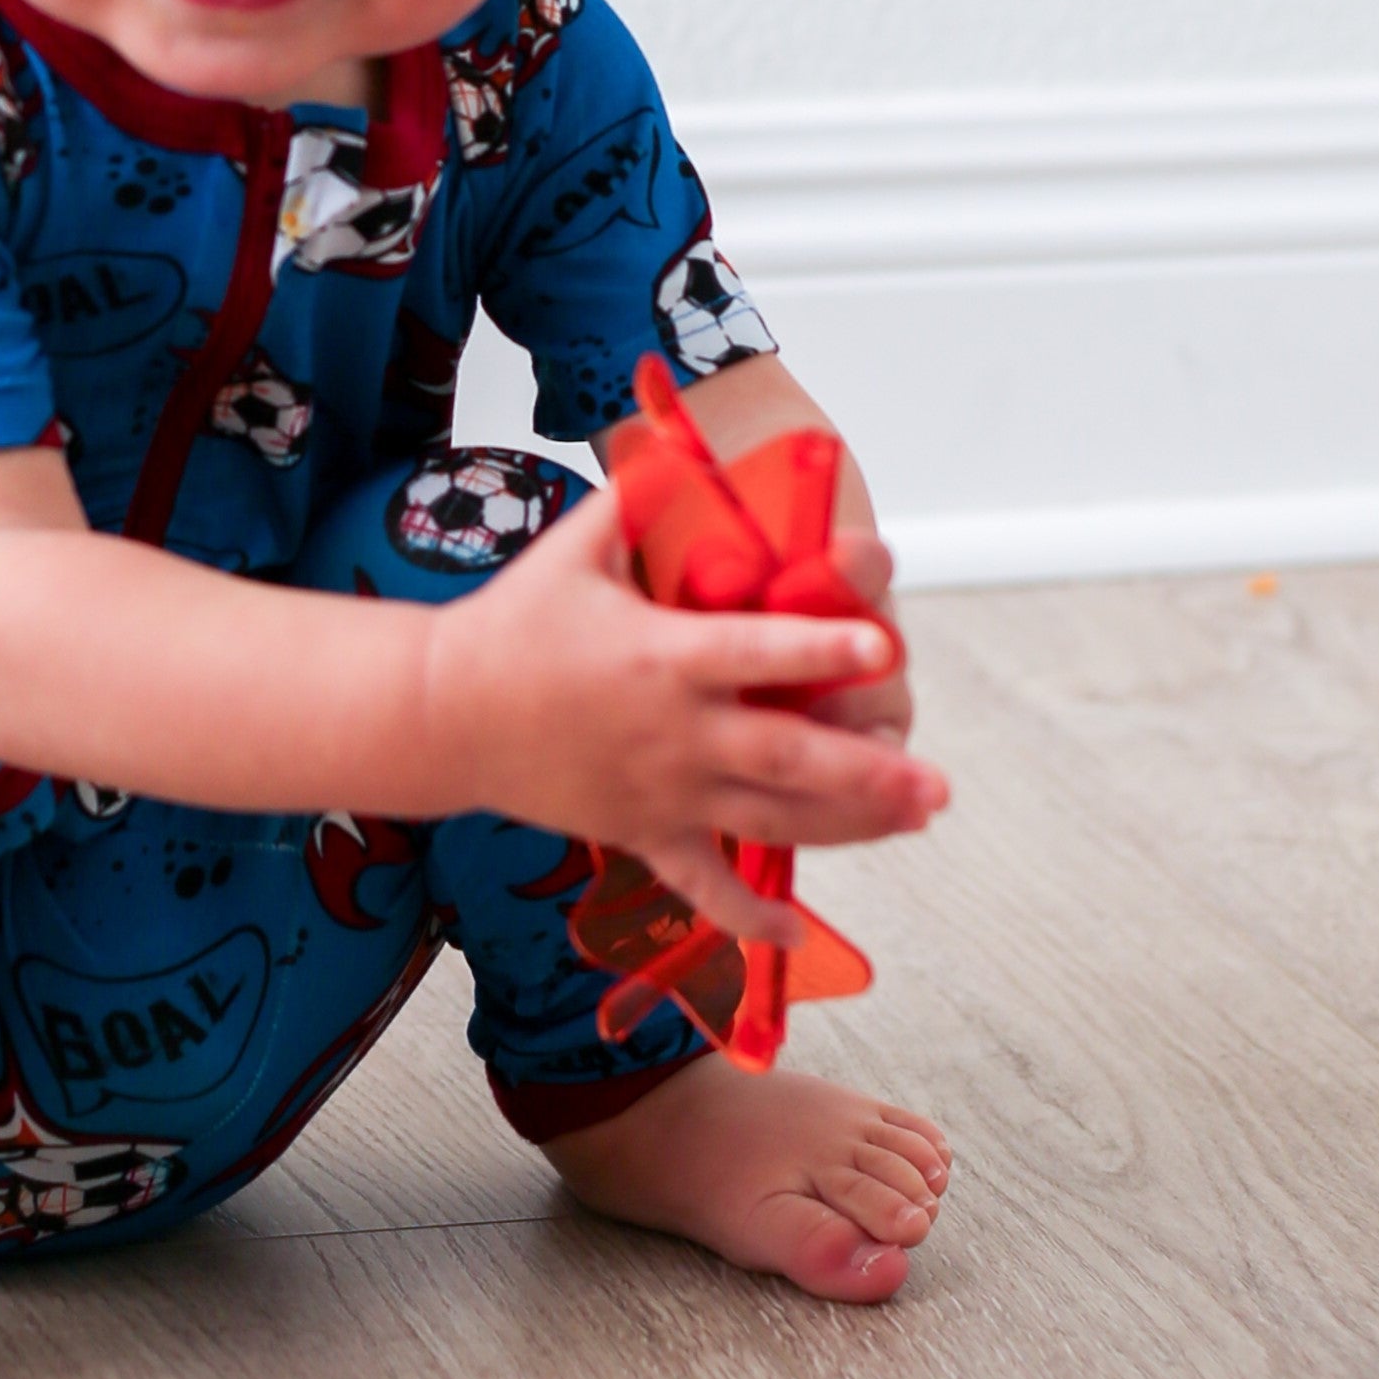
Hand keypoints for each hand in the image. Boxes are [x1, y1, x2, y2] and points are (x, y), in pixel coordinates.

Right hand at [419, 488, 948, 942]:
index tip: (882, 647)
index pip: (757, 653)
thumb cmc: (511, 622)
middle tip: (934, 782)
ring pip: (768, 821)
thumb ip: (635, 500)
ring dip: (847, 826)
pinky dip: (747, 916)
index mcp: (661, 657)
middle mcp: (671, 733)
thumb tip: (679, 446)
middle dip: (868, 772)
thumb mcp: (574, 550)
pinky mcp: (638, 832)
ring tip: (912, 819)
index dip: (823, 650)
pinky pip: (699, 884)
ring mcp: (658, 792)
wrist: (444, 711)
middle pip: (786, 760)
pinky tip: (796, 932)